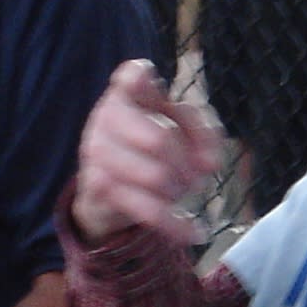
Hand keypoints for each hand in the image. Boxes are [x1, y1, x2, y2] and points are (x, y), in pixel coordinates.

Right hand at [72, 59, 222, 244]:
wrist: (109, 194)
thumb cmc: (152, 149)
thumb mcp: (185, 130)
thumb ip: (205, 134)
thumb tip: (209, 164)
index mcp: (128, 93)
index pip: (132, 76)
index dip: (142, 78)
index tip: (147, 76)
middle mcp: (107, 116)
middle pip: (162, 140)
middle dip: (188, 166)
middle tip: (195, 178)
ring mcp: (97, 151)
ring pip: (156, 177)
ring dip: (180, 192)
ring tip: (180, 193)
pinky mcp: (97, 187)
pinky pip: (148, 209)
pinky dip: (177, 225)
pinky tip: (194, 231)